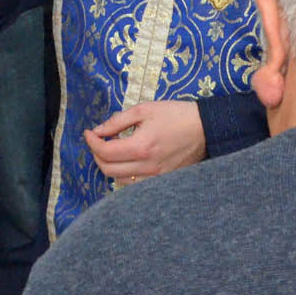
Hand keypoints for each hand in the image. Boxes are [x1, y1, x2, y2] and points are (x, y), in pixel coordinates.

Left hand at [81, 100, 206, 183]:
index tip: (89, 133)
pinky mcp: (163, 181)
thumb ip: (117, 121)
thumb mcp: (144, 109)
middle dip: (97, 154)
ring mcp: (156, 177)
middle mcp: (147, 167)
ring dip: (110, 166)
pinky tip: (128, 161)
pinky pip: (135, 184)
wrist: (205, 129)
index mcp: (141, 147)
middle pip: (108, 170)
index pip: (105, 152)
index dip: (91, 142)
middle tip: (98, 141)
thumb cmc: (175, 115)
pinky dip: (125, 174)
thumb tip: (98, 131)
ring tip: (114, 150)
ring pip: (119, 180)